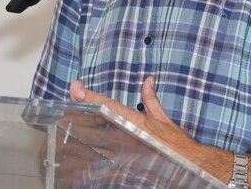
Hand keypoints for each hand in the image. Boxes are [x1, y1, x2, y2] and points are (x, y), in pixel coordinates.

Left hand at [69, 76, 229, 179]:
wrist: (190, 166)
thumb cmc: (177, 144)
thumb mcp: (163, 119)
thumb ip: (151, 100)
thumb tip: (148, 81)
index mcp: (135, 121)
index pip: (108, 105)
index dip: (91, 95)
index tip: (76, 87)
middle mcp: (127, 136)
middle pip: (94, 126)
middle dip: (77, 120)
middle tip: (60, 115)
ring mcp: (124, 155)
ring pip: (94, 147)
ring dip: (78, 143)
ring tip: (62, 138)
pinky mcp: (124, 170)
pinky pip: (102, 168)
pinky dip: (90, 167)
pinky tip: (77, 167)